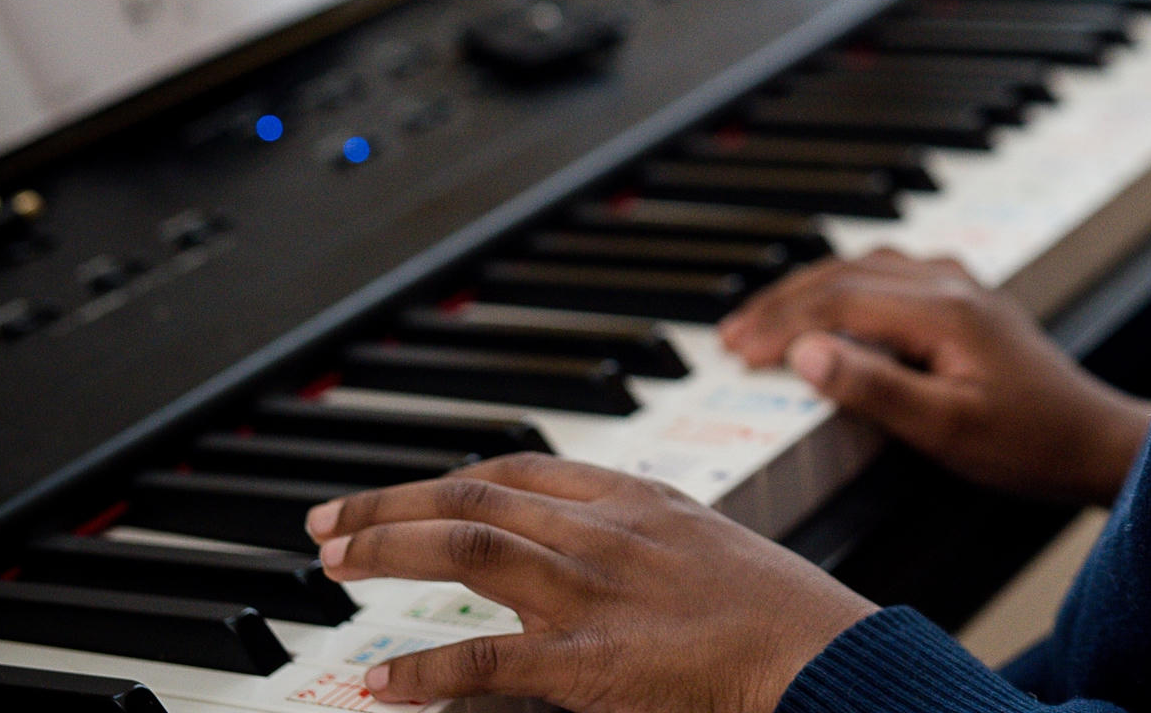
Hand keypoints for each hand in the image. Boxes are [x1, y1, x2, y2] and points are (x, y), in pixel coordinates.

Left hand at [304, 454, 873, 711]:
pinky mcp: (589, 659)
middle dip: (390, 506)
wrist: (822, 653)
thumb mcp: (710, 548)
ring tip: (333, 565)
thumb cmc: (783, 614)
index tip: (408, 495)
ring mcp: (594, 591)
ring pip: (466, 551)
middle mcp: (607, 532)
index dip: (450, 479)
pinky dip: (422, 668)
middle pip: (474, 498)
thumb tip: (592, 555)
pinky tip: (379, 681)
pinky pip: (485, 656)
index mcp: (639, 499)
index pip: (520, 469)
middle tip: (328, 526)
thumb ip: (645, 542)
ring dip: (387, 551)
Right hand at [719, 250, 1150, 505]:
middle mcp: (950, 282)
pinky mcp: (965, 297)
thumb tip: (805, 353)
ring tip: (763, 321)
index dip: (780, 324)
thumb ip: (875, 389)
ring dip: (810, 289)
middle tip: (730, 337)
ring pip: (865, 266)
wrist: (1091, 440)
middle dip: (782, 302)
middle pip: (845, 274)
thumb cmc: (1026, 443)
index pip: (839, 301)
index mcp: (942, 309)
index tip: (735, 353)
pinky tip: (828, 305)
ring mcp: (960, 284)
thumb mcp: (945, 429)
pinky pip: (889, 273)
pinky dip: (844, 286)